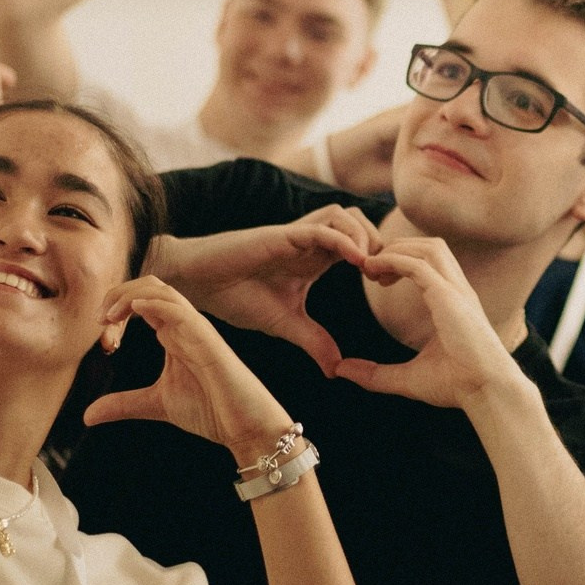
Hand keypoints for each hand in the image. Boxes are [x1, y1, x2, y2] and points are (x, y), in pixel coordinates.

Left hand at [84, 277, 295, 453]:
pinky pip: (178, 309)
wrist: (245, 426)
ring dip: (129, 295)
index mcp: (173, 334)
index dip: (116, 304)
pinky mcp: (206, 339)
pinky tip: (133, 311)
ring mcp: (196, 329)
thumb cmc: (210, 410)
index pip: (143, 300)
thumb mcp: (155, 404)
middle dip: (119, 292)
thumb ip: (124, 404)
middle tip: (98, 316)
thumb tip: (88, 415)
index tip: (98, 326)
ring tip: (108, 314)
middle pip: (150, 286)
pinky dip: (153, 303)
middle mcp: (184, 325)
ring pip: (162, 290)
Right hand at [150, 206, 380, 375]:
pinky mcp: (282, 235)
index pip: (359, 242)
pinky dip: (343, 240)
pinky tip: (354, 261)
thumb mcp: (285, 324)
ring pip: (344, 215)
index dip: (379, 257)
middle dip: (378, 242)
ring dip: (364, 236)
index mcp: (315, 258)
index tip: (387, 283)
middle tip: (382, 275)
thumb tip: (336, 370)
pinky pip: (321, 228)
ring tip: (368, 268)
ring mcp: (296, 235)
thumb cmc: (236, 297)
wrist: (197, 284)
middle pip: (359, 220)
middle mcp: (309, 242)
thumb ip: (314, 341)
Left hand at [333, 237, 523, 409]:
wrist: (487, 391)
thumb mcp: (407, 379)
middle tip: (369, 268)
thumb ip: (374, 374)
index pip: (432, 263)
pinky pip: (419, 264)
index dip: (401, 261)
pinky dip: (394, 260)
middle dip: (399, 248)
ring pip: (429, 247)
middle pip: (431, 246)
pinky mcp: (449, 297)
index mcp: (455, 303)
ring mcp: (457, 291)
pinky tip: (373, 270)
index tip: (376, 277)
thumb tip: (340, 370)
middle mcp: (459, 291)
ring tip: (371, 266)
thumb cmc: (457, 386)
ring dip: (397, 249)